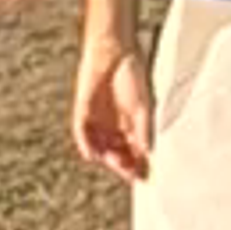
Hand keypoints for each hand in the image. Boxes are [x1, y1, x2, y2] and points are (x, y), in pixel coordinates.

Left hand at [73, 36, 153, 181]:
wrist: (113, 52)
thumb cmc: (132, 75)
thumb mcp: (143, 106)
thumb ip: (144, 130)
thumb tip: (148, 153)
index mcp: (131, 127)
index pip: (135, 153)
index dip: (139, 166)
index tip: (145, 177)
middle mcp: (114, 128)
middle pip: (118, 155)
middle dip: (124, 166)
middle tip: (131, 173)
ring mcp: (98, 122)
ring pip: (101, 148)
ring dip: (108, 159)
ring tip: (116, 163)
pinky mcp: (83, 114)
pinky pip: (82, 135)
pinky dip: (87, 146)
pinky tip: (93, 155)